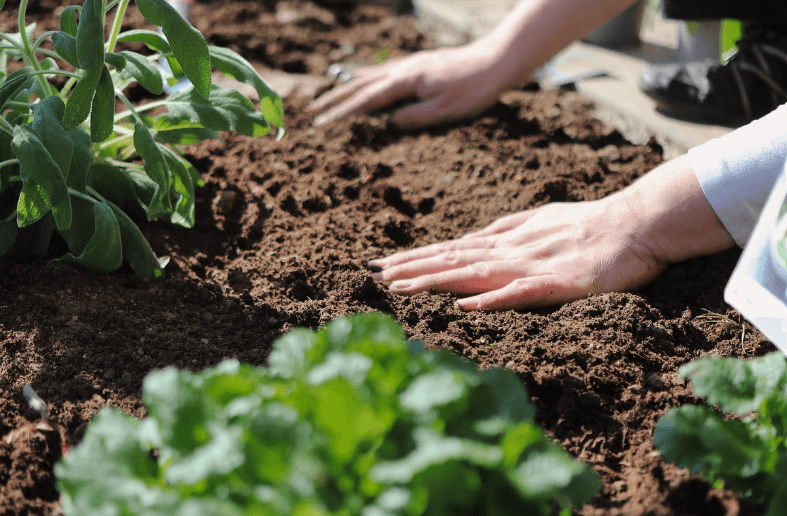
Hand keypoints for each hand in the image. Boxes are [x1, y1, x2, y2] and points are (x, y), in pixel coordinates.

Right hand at [311, 42, 524, 128]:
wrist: (497, 60)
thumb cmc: (475, 89)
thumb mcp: (446, 110)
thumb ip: (415, 117)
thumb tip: (389, 123)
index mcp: (407, 82)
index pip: (367, 100)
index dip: (343, 113)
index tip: (323, 123)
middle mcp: (405, 69)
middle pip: (361, 85)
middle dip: (336, 98)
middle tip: (314, 111)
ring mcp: (411, 64)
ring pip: (371, 75)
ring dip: (348, 86)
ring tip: (330, 94)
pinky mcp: (420, 63)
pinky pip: (385, 69)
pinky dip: (368, 75)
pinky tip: (365, 77)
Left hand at [368, 196, 666, 310]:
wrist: (638, 222)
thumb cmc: (589, 223)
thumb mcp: (539, 221)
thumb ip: (505, 230)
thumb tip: (471, 238)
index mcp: (506, 240)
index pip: (451, 250)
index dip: (415, 258)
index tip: (381, 265)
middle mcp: (511, 250)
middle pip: (452, 259)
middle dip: (410, 268)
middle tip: (372, 275)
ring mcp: (533, 265)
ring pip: (475, 273)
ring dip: (435, 280)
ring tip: (399, 287)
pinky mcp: (559, 283)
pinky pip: (521, 292)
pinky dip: (491, 299)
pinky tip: (464, 305)